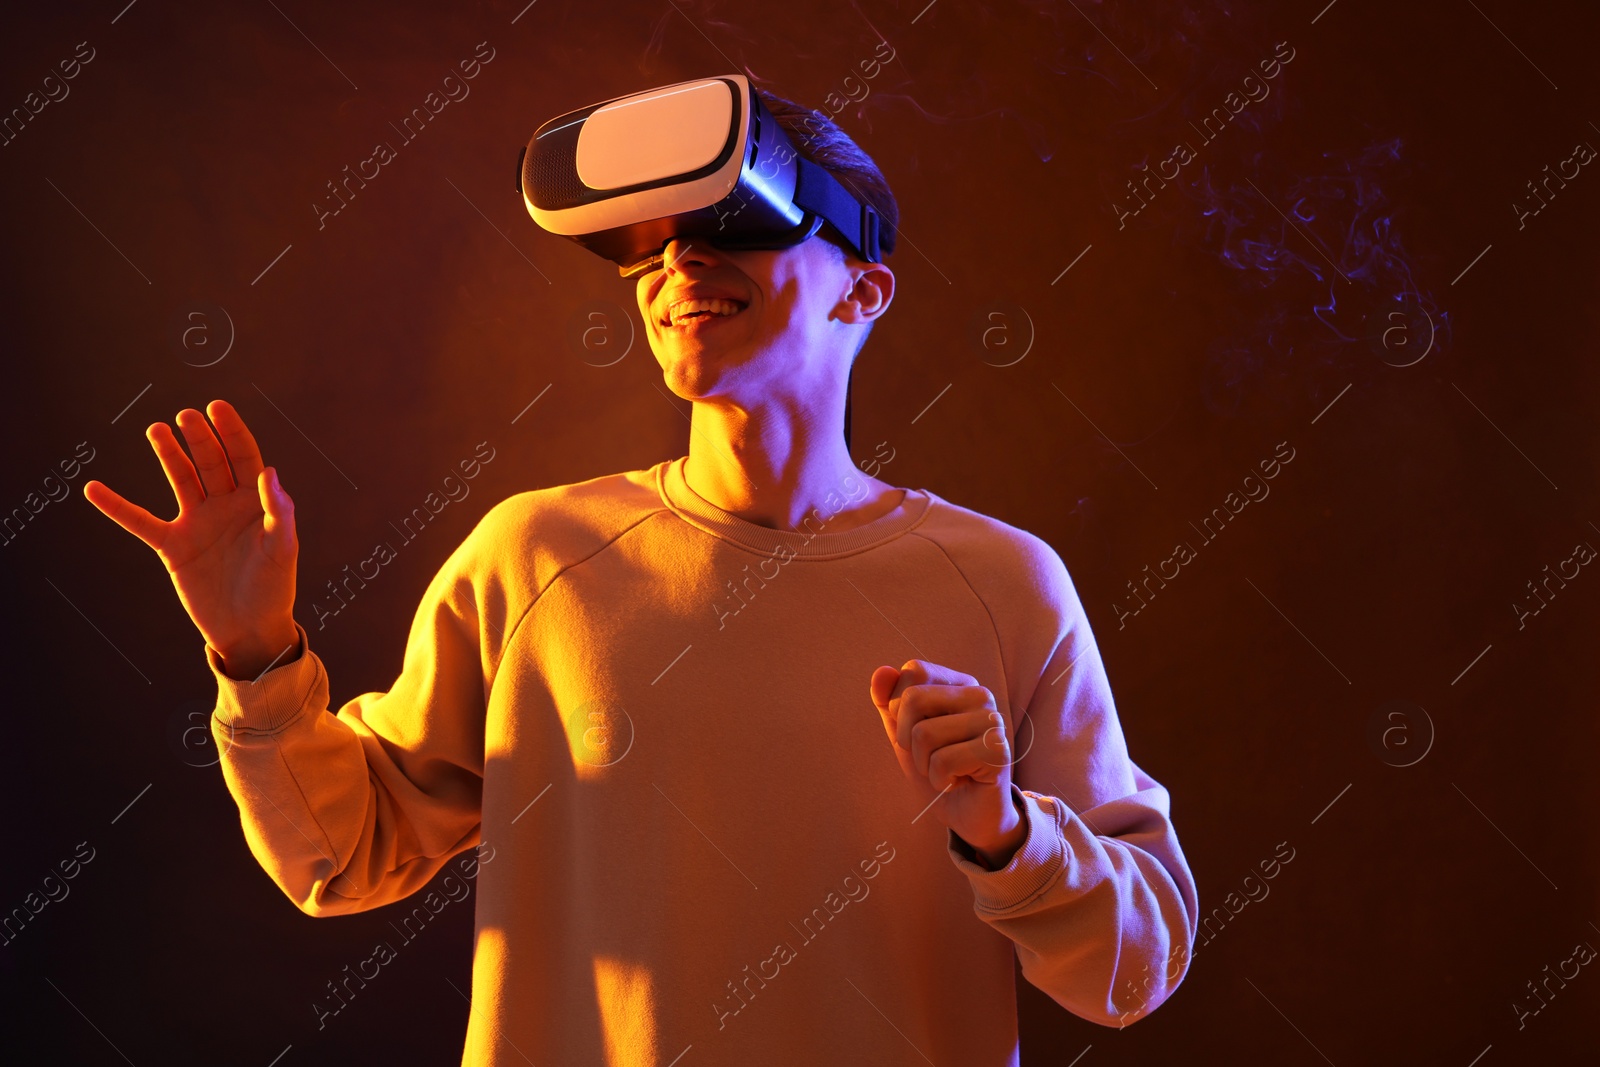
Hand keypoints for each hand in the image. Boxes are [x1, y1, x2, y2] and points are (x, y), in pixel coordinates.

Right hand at [83, 399, 299, 677]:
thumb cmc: (274, 588)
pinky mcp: (173, 547)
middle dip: (199, 438)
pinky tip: (94, 489)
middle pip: (211, 462)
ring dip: (169, 455)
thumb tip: (270, 473)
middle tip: (186, 416)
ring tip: (157, 429)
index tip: (216, 407)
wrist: (249, 628)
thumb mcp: (282, 548)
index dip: (231, 432)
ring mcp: (197, 524)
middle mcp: (225, 506)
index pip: (244, 457)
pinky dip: (117, 507)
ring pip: (181, 480)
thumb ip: (278, 511)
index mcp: (256, 503)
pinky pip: (140, 522)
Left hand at [869, 660, 1026, 869]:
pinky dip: (940, 780)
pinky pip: (942, 761)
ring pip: (924, 734)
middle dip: (907, 739)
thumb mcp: (904, 734)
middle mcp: (981, 695)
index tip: (917, 733)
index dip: (899, 708)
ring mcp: (992, 721)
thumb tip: (881, 672)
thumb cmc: (938, 769)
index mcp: (960, 684)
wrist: (969, 814)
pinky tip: (959, 782)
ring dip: (924, 765)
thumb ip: (888, 703)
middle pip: (913, 698)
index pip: (914, 671)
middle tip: (930, 757)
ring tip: (947, 771)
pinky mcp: (997, 751)